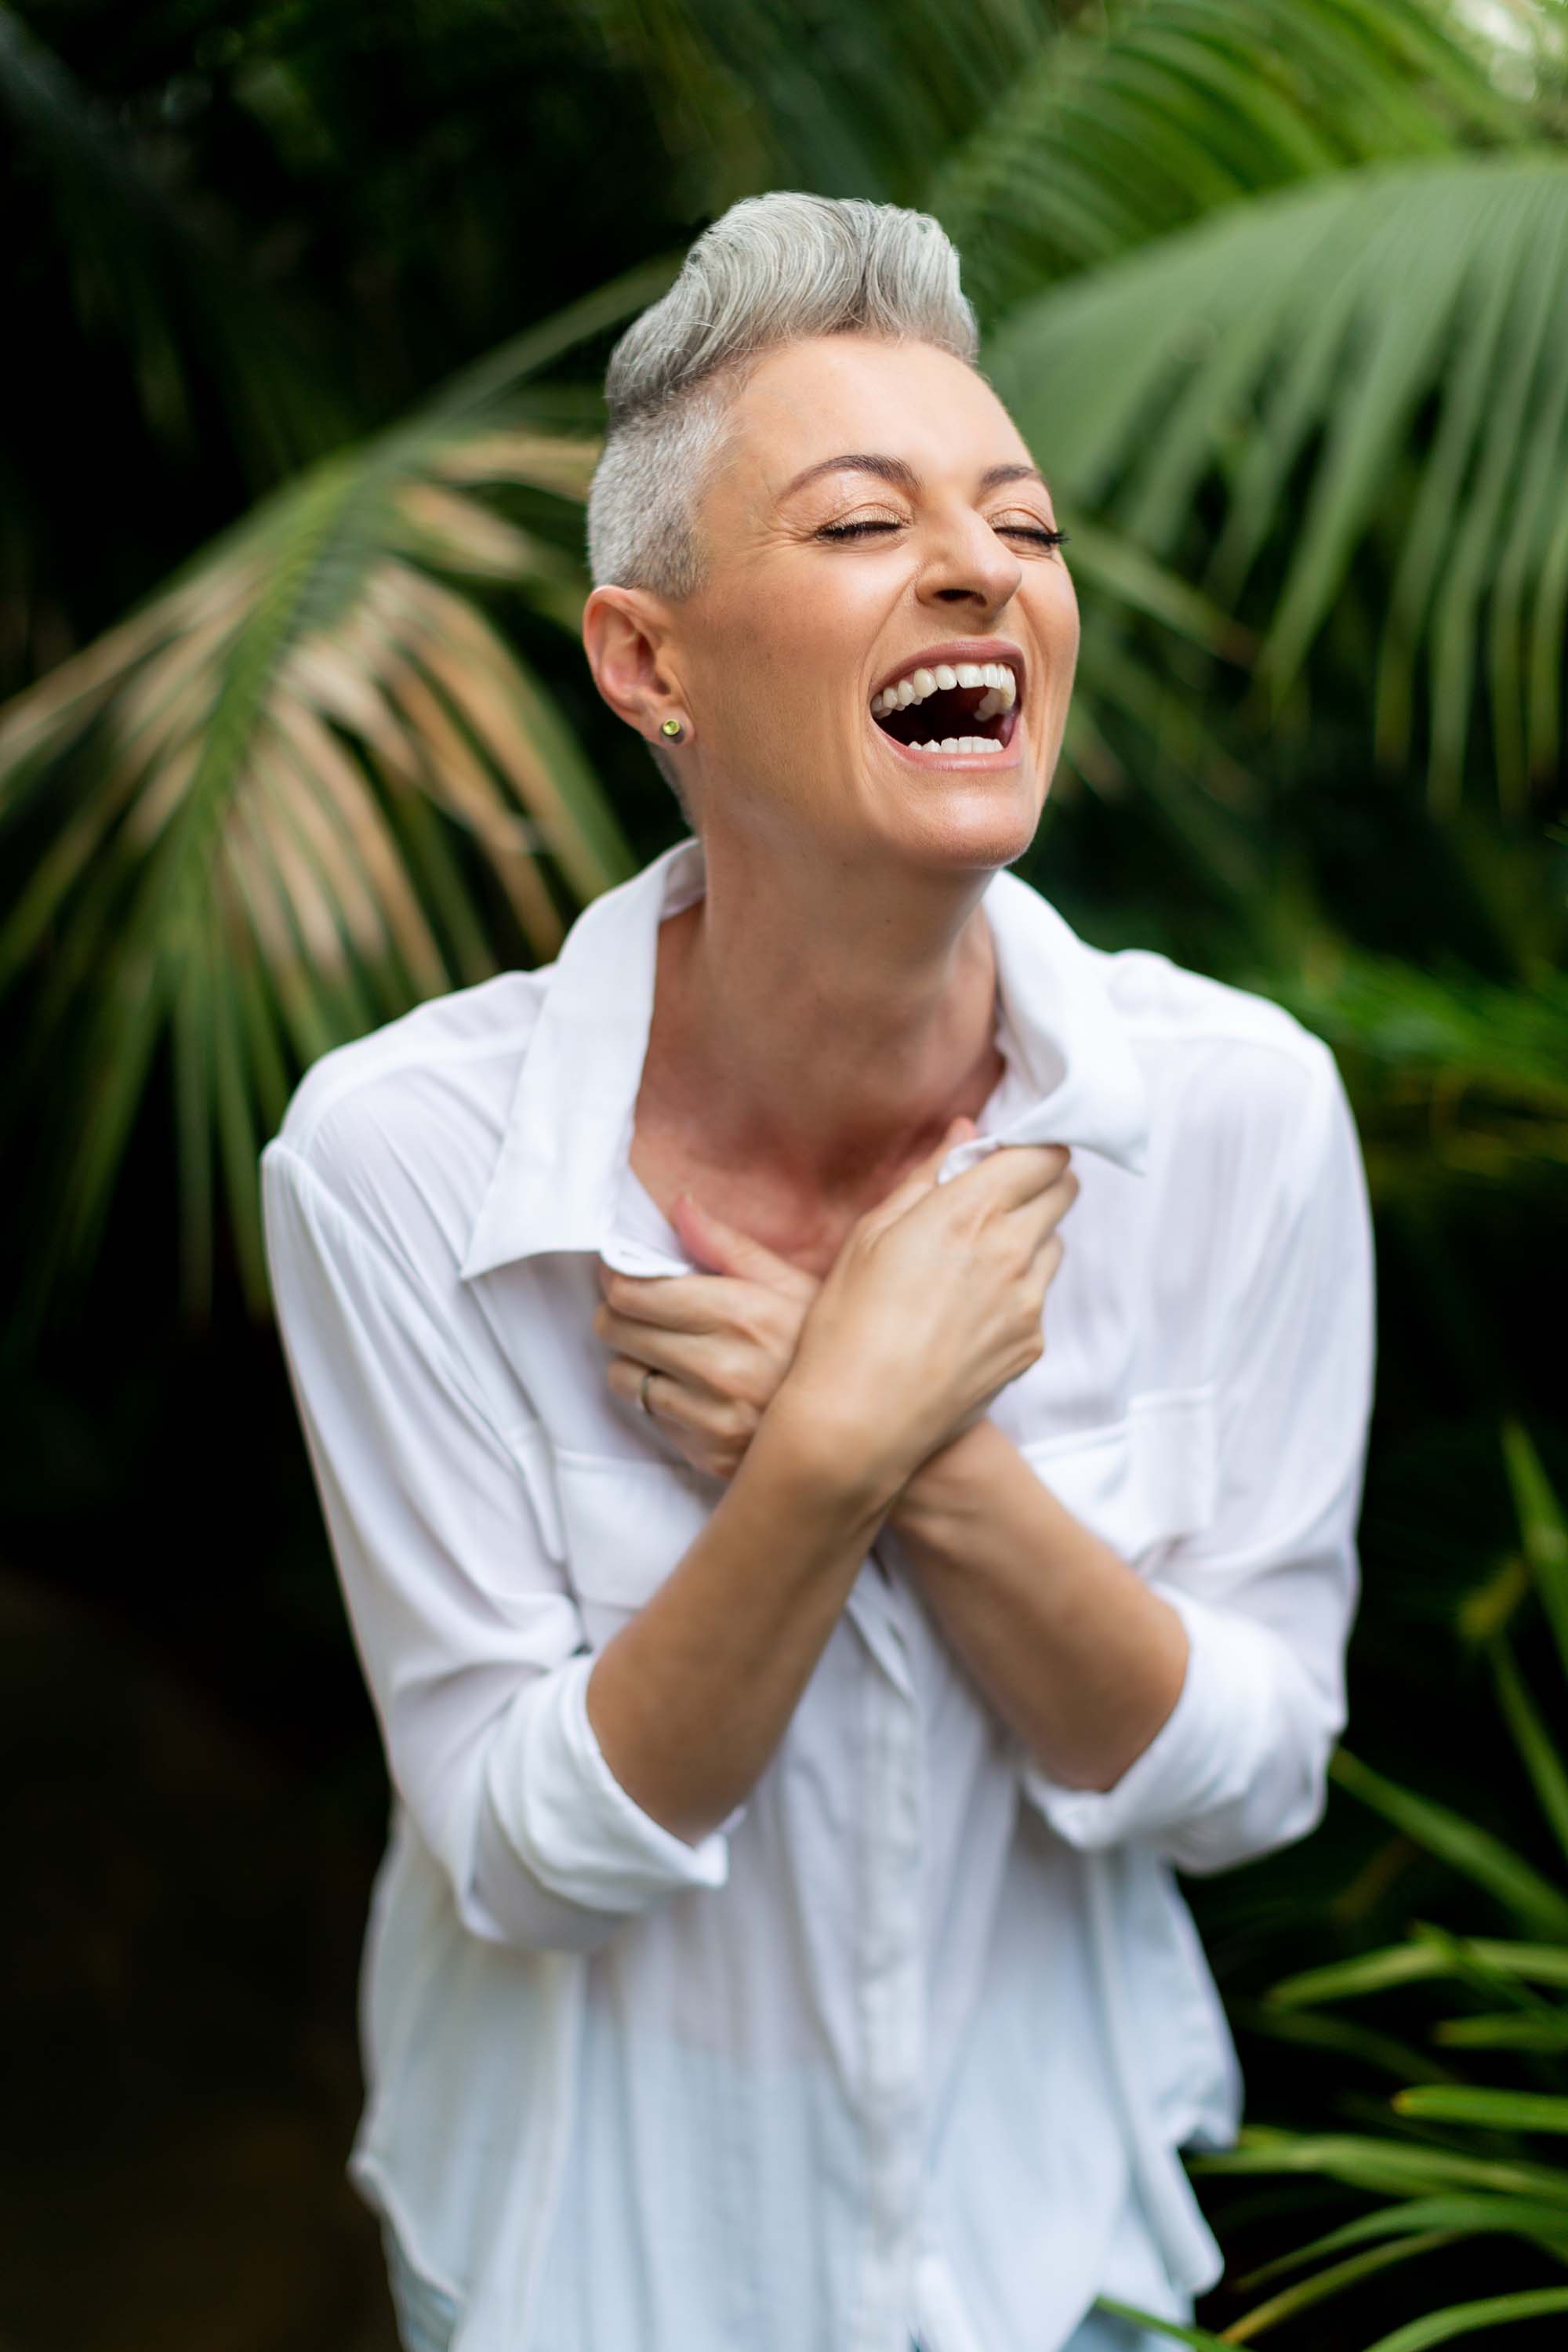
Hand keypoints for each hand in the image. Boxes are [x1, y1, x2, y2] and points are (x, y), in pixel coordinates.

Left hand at [594, 1193, 820, 1480]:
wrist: (869, 1423)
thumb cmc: (828, 1345)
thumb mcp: (793, 1283)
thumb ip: (727, 1245)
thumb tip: (680, 1206)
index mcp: (741, 1313)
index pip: (632, 1291)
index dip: (619, 1275)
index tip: (625, 1270)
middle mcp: (721, 1367)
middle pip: (615, 1329)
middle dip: (620, 1313)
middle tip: (642, 1307)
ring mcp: (713, 1417)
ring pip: (624, 1377)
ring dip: (637, 1359)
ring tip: (673, 1351)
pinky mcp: (710, 1454)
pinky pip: (654, 1416)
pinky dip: (664, 1400)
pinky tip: (699, 1390)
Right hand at [781, 1125, 1077, 1497]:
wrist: (859, 1421)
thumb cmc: (848, 1323)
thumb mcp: (872, 1234)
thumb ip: (928, 1176)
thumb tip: (966, 1133)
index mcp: (970, 1212)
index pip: (1043, 1153)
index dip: (1031, 1147)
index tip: (1008, 1154)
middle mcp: (1012, 1250)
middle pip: (1063, 1190)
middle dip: (1037, 1183)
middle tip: (994, 1199)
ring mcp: (1028, 1301)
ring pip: (1055, 1244)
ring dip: (1030, 1237)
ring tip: (974, 1263)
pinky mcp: (1031, 1343)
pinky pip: (1038, 1298)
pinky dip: (1016, 1293)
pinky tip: (966, 1315)